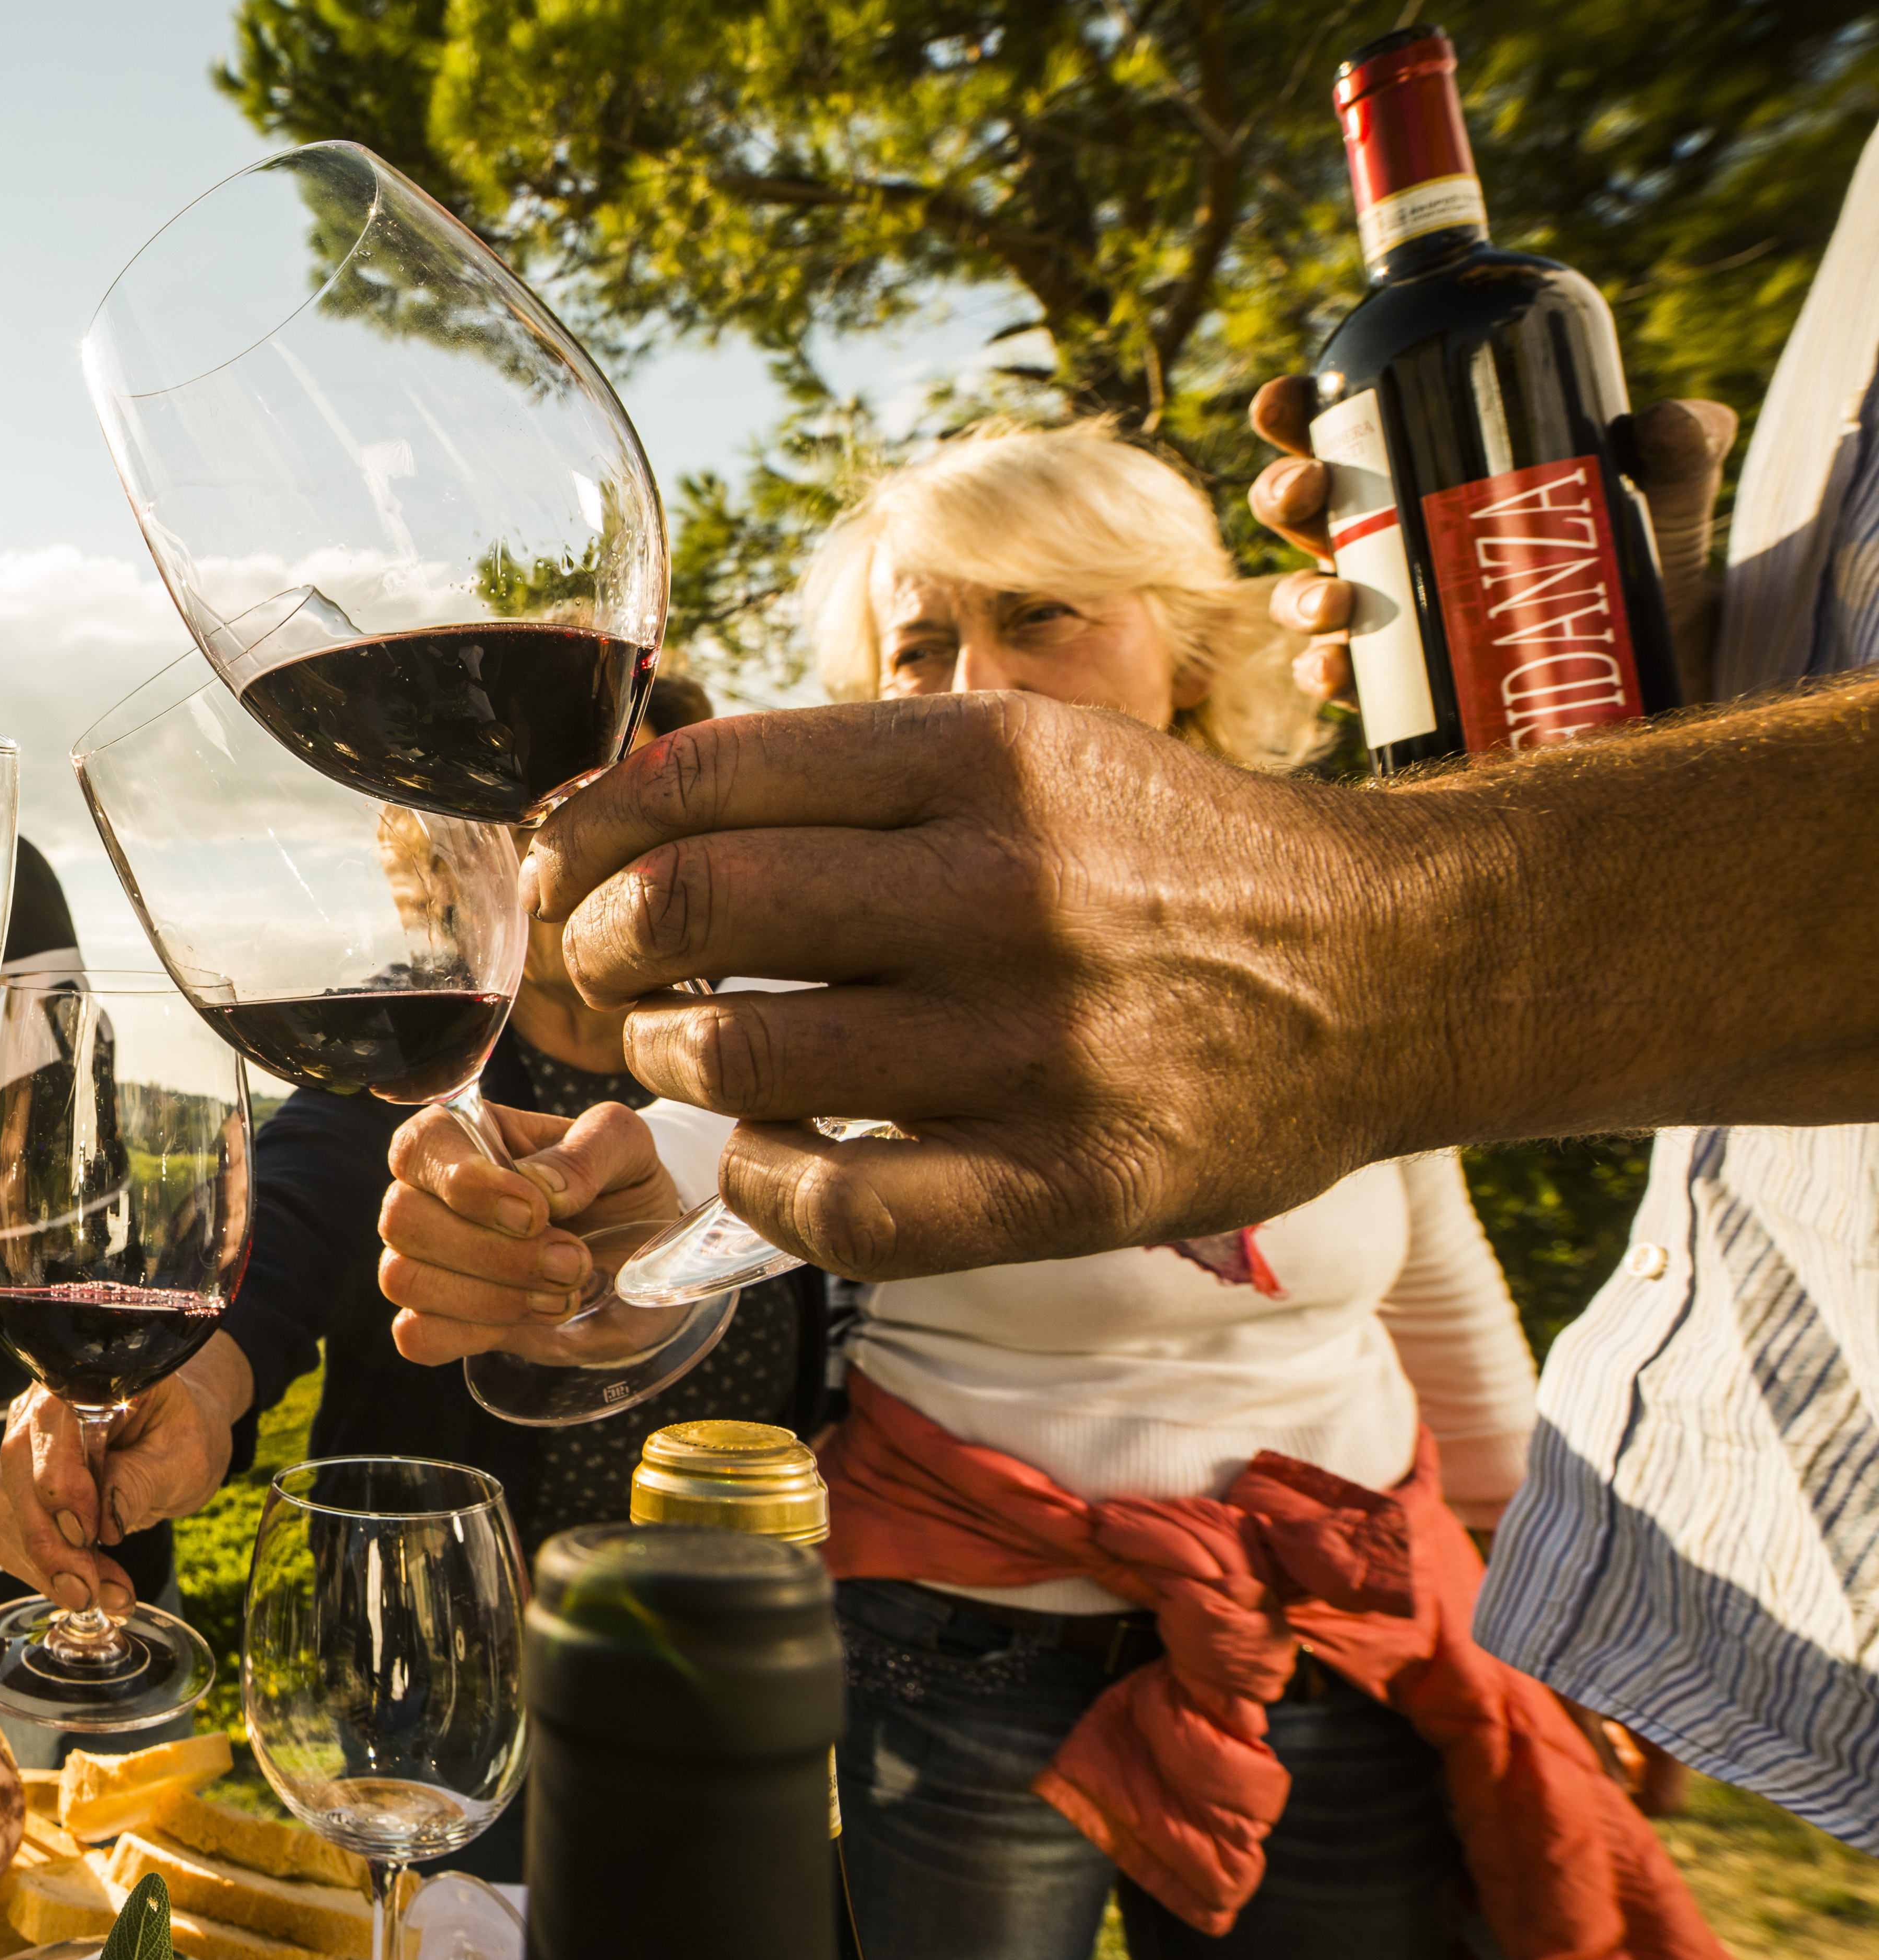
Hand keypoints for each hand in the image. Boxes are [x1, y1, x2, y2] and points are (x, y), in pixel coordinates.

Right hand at [0, 1344, 249, 1619]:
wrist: (177, 1435)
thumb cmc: (183, 1433)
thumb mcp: (185, 1455)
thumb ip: (143, 1480)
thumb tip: (106, 1519)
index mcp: (82, 1386)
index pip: (48, 1431)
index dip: (61, 1487)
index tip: (91, 1534)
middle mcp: (38, 1413)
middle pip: (15, 1476)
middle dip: (48, 1542)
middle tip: (88, 1589)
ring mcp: (23, 1452)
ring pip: (2, 1511)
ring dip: (44, 1564)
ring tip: (97, 1595)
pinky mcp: (19, 1490)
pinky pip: (10, 1536)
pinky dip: (41, 1572)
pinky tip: (85, 1590)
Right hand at [376, 1098, 686, 1364]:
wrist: (636, 1260)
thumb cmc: (620, 1189)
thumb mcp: (627, 1150)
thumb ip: (590, 1150)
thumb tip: (541, 1186)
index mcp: (464, 1136)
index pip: (419, 1146)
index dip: (466, 1184)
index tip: (536, 1213)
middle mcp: (430, 1195)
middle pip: (402, 1219)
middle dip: (494, 1253)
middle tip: (572, 1263)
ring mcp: (427, 1259)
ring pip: (403, 1278)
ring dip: (491, 1297)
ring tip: (563, 1295)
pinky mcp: (440, 1318)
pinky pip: (416, 1334)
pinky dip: (470, 1334)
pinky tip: (526, 1321)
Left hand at [527, 693, 1466, 1276]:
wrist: (1398, 966)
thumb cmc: (1172, 863)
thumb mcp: (1033, 755)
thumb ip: (853, 783)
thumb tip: (635, 822)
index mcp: (984, 756)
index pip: (705, 779)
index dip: (589, 833)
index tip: (562, 871)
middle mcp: (1004, 888)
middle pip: (691, 905)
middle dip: (603, 945)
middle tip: (607, 970)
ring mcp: (1036, 1044)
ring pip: (737, 1054)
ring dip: (666, 1059)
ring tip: (686, 1053)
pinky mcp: (1067, 1182)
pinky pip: (831, 1204)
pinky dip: (756, 1181)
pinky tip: (761, 1153)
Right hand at [1245, 376, 1738, 702]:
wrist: (1667, 662)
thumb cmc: (1646, 558)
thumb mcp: (1666, 493)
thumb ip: (1681, 447)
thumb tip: (1669, 422)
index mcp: (1428, 471)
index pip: (1347, 431)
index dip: (1295, 412)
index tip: (1284, 398)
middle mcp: (1394, 540)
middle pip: (1306, 509)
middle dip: (1282, 494)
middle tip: (1309, 488)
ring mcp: (1393, 614)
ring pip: (1307, 597)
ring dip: (1298, 597)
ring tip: (1334, 600)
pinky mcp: (1409, 684)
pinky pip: (1341, 679)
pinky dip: (1325, 673)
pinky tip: (1336, 668)